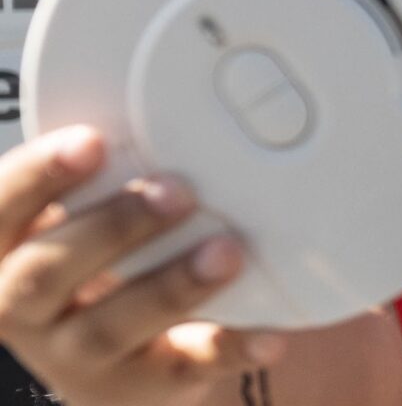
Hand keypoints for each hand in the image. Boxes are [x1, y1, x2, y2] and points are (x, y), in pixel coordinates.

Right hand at [0, 126, 283, 405]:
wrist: (101, 355)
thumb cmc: (93, 261)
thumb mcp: (78, 217)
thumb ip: (107, 180)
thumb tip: (177, 127)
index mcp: (4, 251)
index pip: (2, 208)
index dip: (40, 175)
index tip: (92, 142)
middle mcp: (22, 309)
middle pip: (46, 273)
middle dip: (113, 228)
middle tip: (177, 191)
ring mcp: (73, 357)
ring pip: (109, 327)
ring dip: (171, 287)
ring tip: (227, 252)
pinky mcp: (132, 388)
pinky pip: (179, 372)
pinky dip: (227, 350)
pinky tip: (268, 334)